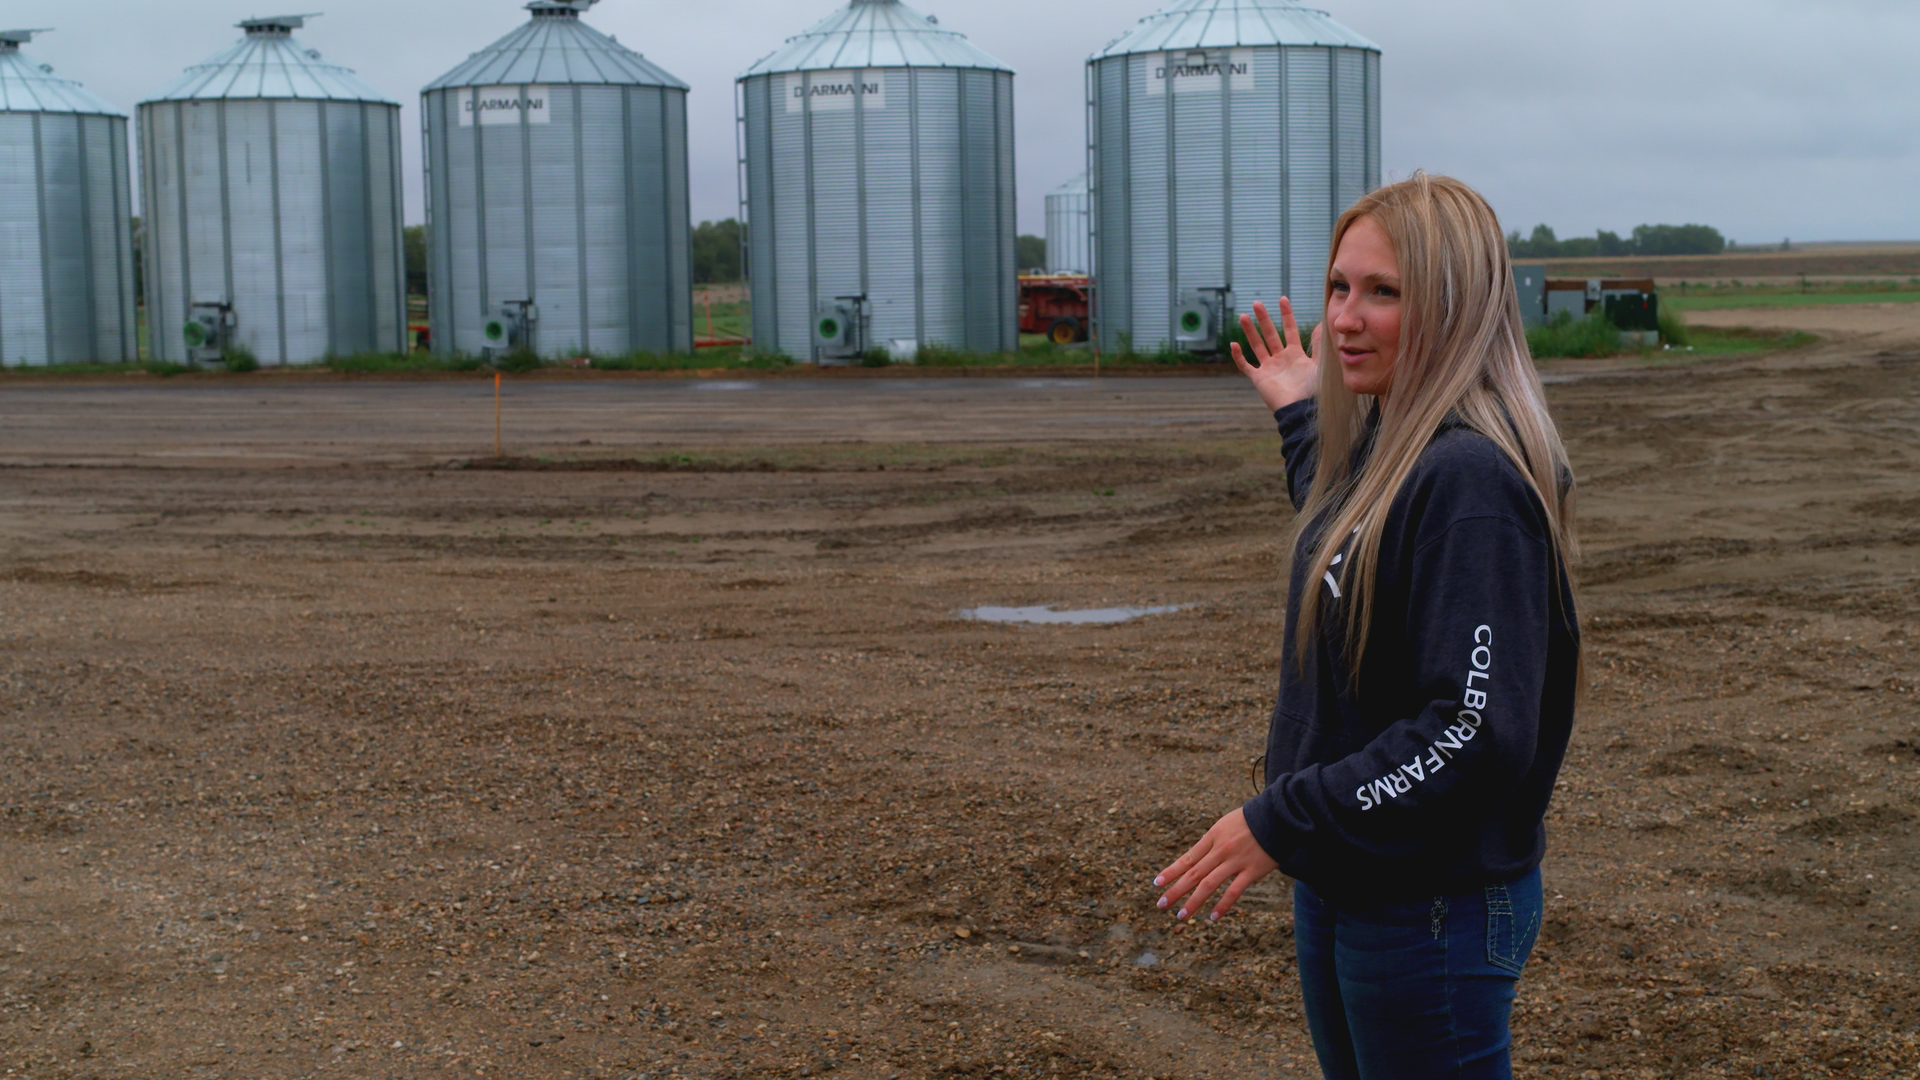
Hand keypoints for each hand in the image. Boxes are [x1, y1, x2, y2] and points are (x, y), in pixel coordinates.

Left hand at [1153, 807, 1278, 921]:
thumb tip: (1197, 857)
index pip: (1187, 858)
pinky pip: (1234, 891)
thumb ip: (1212, 842)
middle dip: (1175, 890)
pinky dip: (1222, 905)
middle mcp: (1220, 850)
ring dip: (1193, 901)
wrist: (1278, 815)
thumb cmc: (1251, 820)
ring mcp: (1235, 861)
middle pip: (1193, 874)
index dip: (1171, 872)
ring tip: (1181, 915)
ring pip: (1209, 884)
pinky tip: (1213, 916)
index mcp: (1212, 837)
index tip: (1157, 884)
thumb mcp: (1225, 824)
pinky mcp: (1252, 871)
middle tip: (1161, 904)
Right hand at [1231, 299, 1322, 413]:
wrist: (1302, 408)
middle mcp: (1281, 359)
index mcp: (1295, 355)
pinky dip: (1238, 356)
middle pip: (1270, 335)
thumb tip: (1322, 324)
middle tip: (1257, 303)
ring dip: (1250, 331)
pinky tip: (1233, 344)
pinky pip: (1246, 366)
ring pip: (1256, 346)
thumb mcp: (1319, 363)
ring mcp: (1269, 368)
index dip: (1286, 315)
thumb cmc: (1313, 389)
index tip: (1282, 299)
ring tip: (1243, 316)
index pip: (1290, 330)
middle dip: (1264, 319)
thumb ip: (1319, 345)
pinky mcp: (1259, 379)